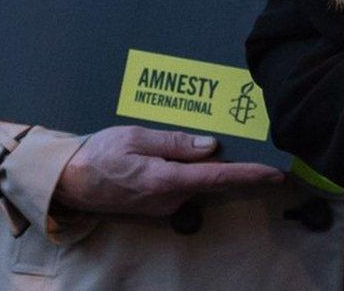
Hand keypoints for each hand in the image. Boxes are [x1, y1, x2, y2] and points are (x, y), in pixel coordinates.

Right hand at [53, 126, 284, 217]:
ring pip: (198, 182)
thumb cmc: (99, 154)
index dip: (249, 174)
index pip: (217, 177)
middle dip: (234, 164)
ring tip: (219, 140)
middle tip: (254, 142)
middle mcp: (169, 199)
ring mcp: (163, 206)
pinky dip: (193, 172)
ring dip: (209, 166)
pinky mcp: (157, 205)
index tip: (275, 173)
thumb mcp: (137, 137)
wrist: (68, 181)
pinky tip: (191, 154)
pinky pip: (183, 186)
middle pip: (212, 180)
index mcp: (165, 180)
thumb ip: (176, 143)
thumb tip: (212, 146)